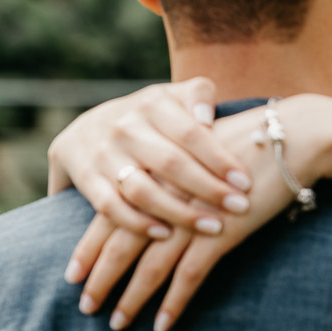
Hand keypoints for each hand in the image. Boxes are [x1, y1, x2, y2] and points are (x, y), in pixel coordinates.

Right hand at [48, 78, 253, 263]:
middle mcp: (125, 126)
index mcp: (152, 103)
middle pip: (171, 163)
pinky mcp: (85, 177)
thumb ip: (197, 96)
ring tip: (213, 227)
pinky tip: (166, 235)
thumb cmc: (152, 117)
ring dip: (179, 212)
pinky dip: (137, 223)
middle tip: (239, 208)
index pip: (191, 134)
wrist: (88, 127)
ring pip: (142, 189)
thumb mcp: (173, 96)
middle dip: (208, 189)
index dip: (219, 159)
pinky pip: (110, 206)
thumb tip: (208, 117)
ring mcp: (102, 153)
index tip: (246, 183)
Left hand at [72, 102, 315, 330]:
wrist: (294, 137)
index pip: (110, 214)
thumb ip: (178, 168)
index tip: (73, 273)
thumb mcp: (203, 147)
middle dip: (101, 279)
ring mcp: (193, 216)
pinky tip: (163, 324)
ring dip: (132, 298)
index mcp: (158, 170)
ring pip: (150, 266)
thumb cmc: (254, 140)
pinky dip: (174, 302)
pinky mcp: (222, 233)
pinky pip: (189, 275)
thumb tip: (164, 189)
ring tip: (117, 324)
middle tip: (85, 307)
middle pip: (121, 244)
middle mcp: (167, 194)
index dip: (89, 246)